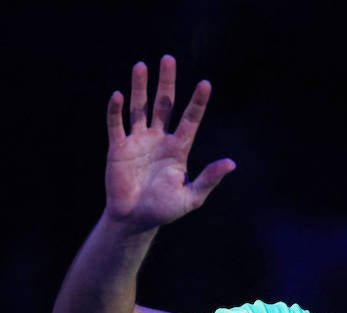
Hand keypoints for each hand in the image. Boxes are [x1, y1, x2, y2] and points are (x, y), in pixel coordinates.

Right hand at [103, 54, 235, 229]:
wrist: (134, 220)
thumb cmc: (164, 210)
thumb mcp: (191, 197)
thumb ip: (208, 179)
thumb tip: (231, 163)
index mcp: (178, 149)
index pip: (190, 119)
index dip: (197, 102)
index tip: (205, 84)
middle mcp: (158, 139)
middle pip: (164, 104)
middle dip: (166, 83)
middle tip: (168, 59)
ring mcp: (138, 141)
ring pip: (139, 108)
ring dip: (140, 87)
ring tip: (141, 66)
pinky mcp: (118, 148)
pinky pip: (116, 125)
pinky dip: (116, 110)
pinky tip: (118, 94)